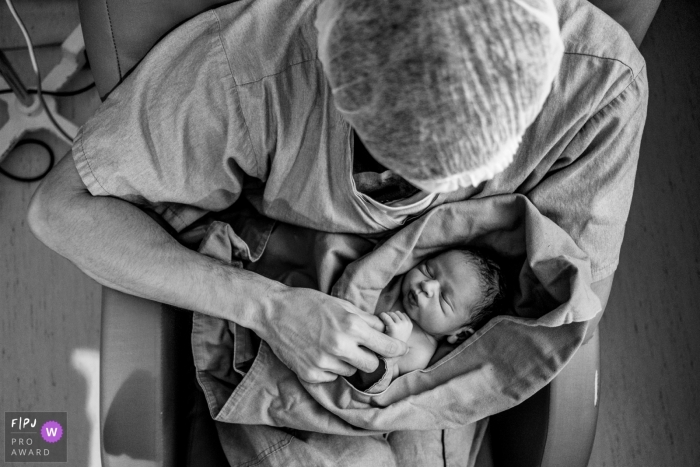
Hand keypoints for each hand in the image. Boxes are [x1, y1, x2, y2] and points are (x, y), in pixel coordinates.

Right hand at [259, 285, 407, 383]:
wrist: (273, 311)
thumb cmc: (309, 303)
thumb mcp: (342, 304)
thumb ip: (366, 319)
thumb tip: (387, 330)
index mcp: (352, 326)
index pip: (388, 347)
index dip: (397, 349)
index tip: (400, 350)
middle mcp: (340, 346)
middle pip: (372, 366)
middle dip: (371, 357)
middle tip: (362, 348)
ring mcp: (324, 362)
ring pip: (352, 372)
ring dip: (348, 362)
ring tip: (333, 347)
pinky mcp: (310, 374)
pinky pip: (332, 377)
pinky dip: (330, 368)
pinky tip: (319, 353)